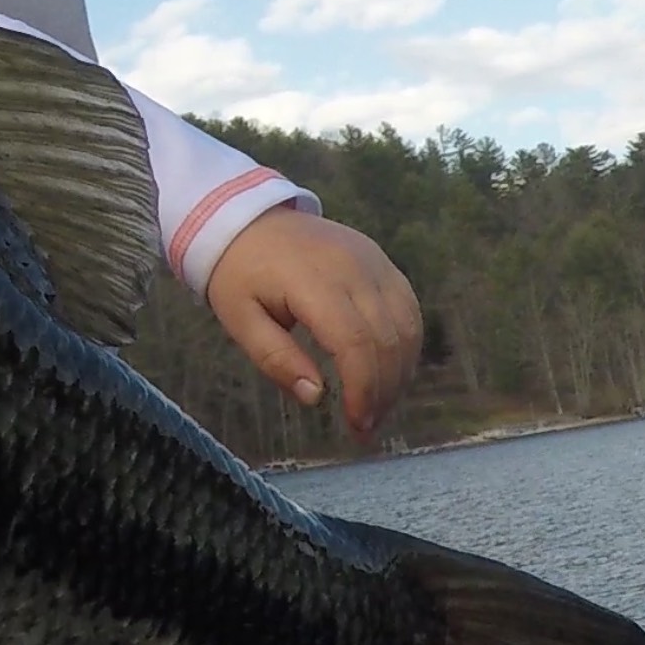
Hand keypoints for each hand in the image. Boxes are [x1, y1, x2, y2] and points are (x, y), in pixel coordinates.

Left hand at [204, 207, 420, 439]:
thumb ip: (276, 358)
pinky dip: (406, 345)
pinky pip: (407, 307)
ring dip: (400, 373)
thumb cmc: (237, 272)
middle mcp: (354, 267)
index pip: (354, 342)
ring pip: (406, 325)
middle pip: (387, 338)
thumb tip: (316, 397)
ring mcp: (373, 260)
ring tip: (379, 406)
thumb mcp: (239, 318)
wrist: (244, 218)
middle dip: (383, 390)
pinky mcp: (381, 260)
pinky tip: (390, 372)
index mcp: (313, 281)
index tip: (356, 424)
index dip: (362, 389)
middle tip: (367, 426)